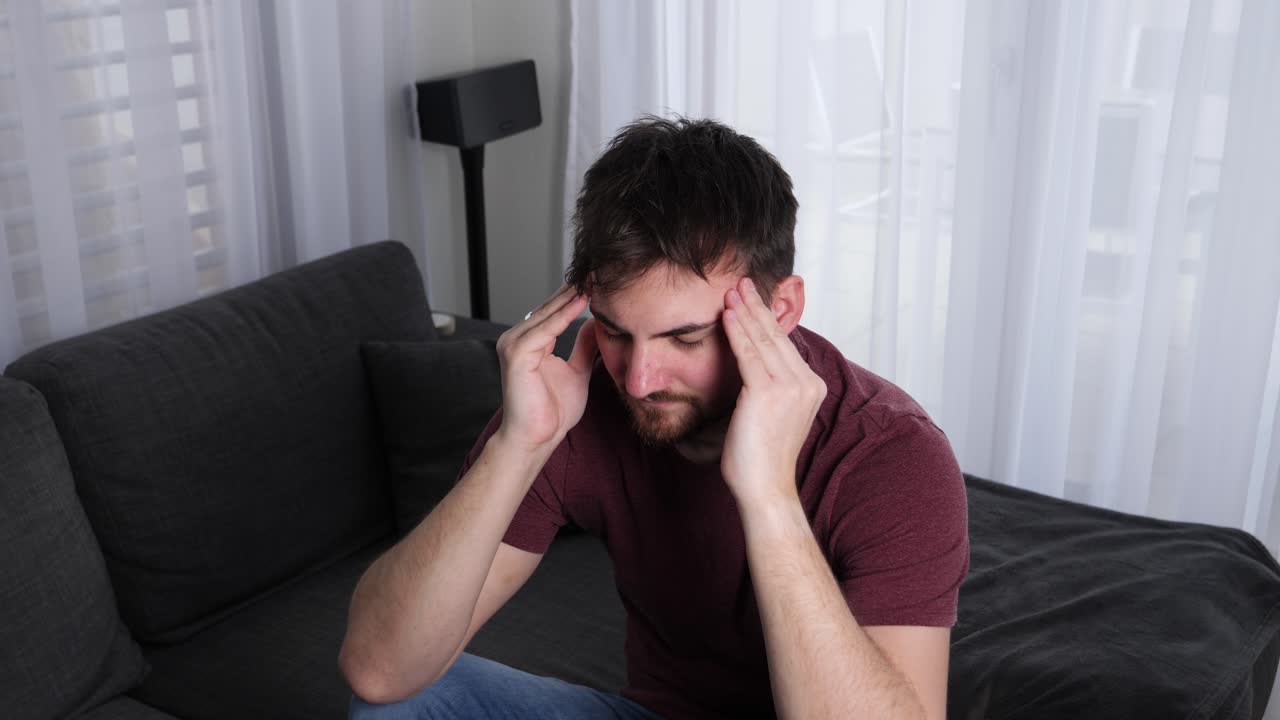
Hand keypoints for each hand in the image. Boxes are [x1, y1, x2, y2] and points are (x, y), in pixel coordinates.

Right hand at [493, 285, 597, 453]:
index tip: (601, 280)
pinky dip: (565, 314)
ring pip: (548, 313)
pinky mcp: (516, 354)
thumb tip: (593, 325)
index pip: (554, 312)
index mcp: (528, 341)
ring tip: (595, 278)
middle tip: (600, 269)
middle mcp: (516, 338)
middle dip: (576, 289)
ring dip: (572, 295)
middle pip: (550, 307)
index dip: (576, 296)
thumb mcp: (576, 372)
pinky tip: (583, 301)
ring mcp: (513, 344)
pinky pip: (545, 329)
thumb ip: (582, 348)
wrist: (536, 439)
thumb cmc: (552, 412)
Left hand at [720, 277, 825, 503]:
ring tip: (731, 290)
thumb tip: (750, 367)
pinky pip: (749, 354)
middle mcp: (807, 383)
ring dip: (746, 312)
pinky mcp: (768, 393)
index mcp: (811, 387)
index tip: (753, 299)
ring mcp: (790, 387)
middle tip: (742, 282)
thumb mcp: (771, 415)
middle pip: (776, 336)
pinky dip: (737, 331)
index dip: (767, 320)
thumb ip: (769, 388)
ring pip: (763, 340)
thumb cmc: (761, 458)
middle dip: (757, 307)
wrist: (766, 489)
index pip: (785, 345)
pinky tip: (727, 314)